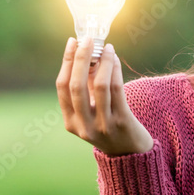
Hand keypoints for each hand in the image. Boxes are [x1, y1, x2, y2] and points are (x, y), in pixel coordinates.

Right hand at [56, 38, 153, 155]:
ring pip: (99, 86)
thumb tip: (87, 54)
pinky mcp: (122, 122)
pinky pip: (117, 90)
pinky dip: (115, 70)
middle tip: (87, 39)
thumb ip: (87, 86)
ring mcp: (103, 126)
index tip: (72, 42)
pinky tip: (115, 59)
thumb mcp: (91, 111)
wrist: (131, 154)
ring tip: (107, 47)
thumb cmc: (109, 126)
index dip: (66, 62)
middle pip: (77, 86)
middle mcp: (84, 126)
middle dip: (81, 58)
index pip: (62, 87)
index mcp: (70, 122)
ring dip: (102, 62)